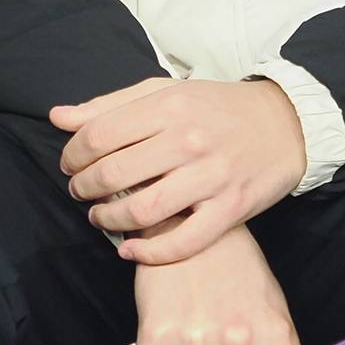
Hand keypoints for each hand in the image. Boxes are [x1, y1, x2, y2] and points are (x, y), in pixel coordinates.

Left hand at [52, 76, 306, 260]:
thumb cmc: (216, 108)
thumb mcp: (164, 92)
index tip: (69, 164)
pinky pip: (184, 241)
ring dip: (110, 218)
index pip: (100, 135)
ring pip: (143, 209)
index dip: (73, 155)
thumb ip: (109, 106)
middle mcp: (188, 140)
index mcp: (168, 106)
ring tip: (100, 216)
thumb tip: (58, 117)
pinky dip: (150, 252)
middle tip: (80, 192)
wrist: (286, 124)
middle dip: (85, 187)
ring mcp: (211, 176)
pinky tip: (130, 249)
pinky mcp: (231, 208)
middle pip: (115, 173)